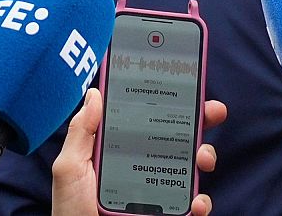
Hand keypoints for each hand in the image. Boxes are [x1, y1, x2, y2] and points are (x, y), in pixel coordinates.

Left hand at [51, 88, 226, 215]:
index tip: (183, 80)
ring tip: (202, 158)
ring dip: (206, 155)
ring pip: (192, 165)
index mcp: (122, 149)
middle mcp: (144, 165)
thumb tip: (95, 93)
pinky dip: (202, 201)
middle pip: (179, 134)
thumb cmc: (71, 212)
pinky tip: (195, 201)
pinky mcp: (170, 212)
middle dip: (201, 118)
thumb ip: (81, 132)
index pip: (148, 117)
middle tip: (212, 110)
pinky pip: (194, 204)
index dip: (167, 98)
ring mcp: (159, 190)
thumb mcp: (69, 169)